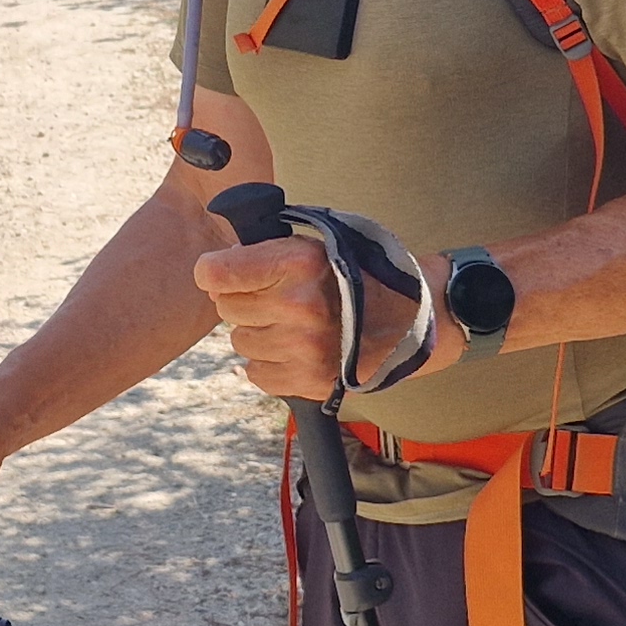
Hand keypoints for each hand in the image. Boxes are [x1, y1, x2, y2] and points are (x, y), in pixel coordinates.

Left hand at [193, 237, 435, 400]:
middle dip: (244, 301)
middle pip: (227, 308)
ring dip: (258, 333)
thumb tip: (214, 270)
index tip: (220, 274)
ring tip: (291, 324)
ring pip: (240, 342)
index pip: (216, 272)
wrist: (411, 317)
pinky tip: (294, 350)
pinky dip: (269, 363)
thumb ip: (266, 252)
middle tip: (275, 298)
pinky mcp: (308, 379)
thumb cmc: (359, 276)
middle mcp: (298, 306)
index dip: (214, 272)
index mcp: (298, 263)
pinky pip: (257, 373)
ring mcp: (303, 347)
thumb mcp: (317, 245)